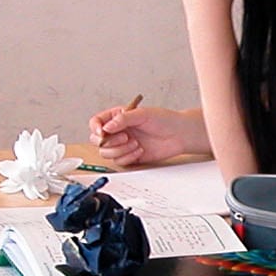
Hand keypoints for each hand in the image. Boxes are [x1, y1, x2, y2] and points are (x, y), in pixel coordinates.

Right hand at [86, 103, 204, 168]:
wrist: (179, 135)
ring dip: (120, 150)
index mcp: (118, 117)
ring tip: (136, 143)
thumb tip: (106, 127)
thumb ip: (123, 119)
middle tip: (125, 137)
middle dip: (110, 142)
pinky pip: (119, 161)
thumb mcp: (143, 114)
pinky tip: (140, 150)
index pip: (97, 122)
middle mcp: (118, 131)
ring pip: (107, 153)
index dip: (96, 128)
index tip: (102, 132)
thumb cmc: (164, 120)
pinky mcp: (129, 156)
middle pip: (98, 141)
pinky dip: (128, 157)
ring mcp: (123, 145)